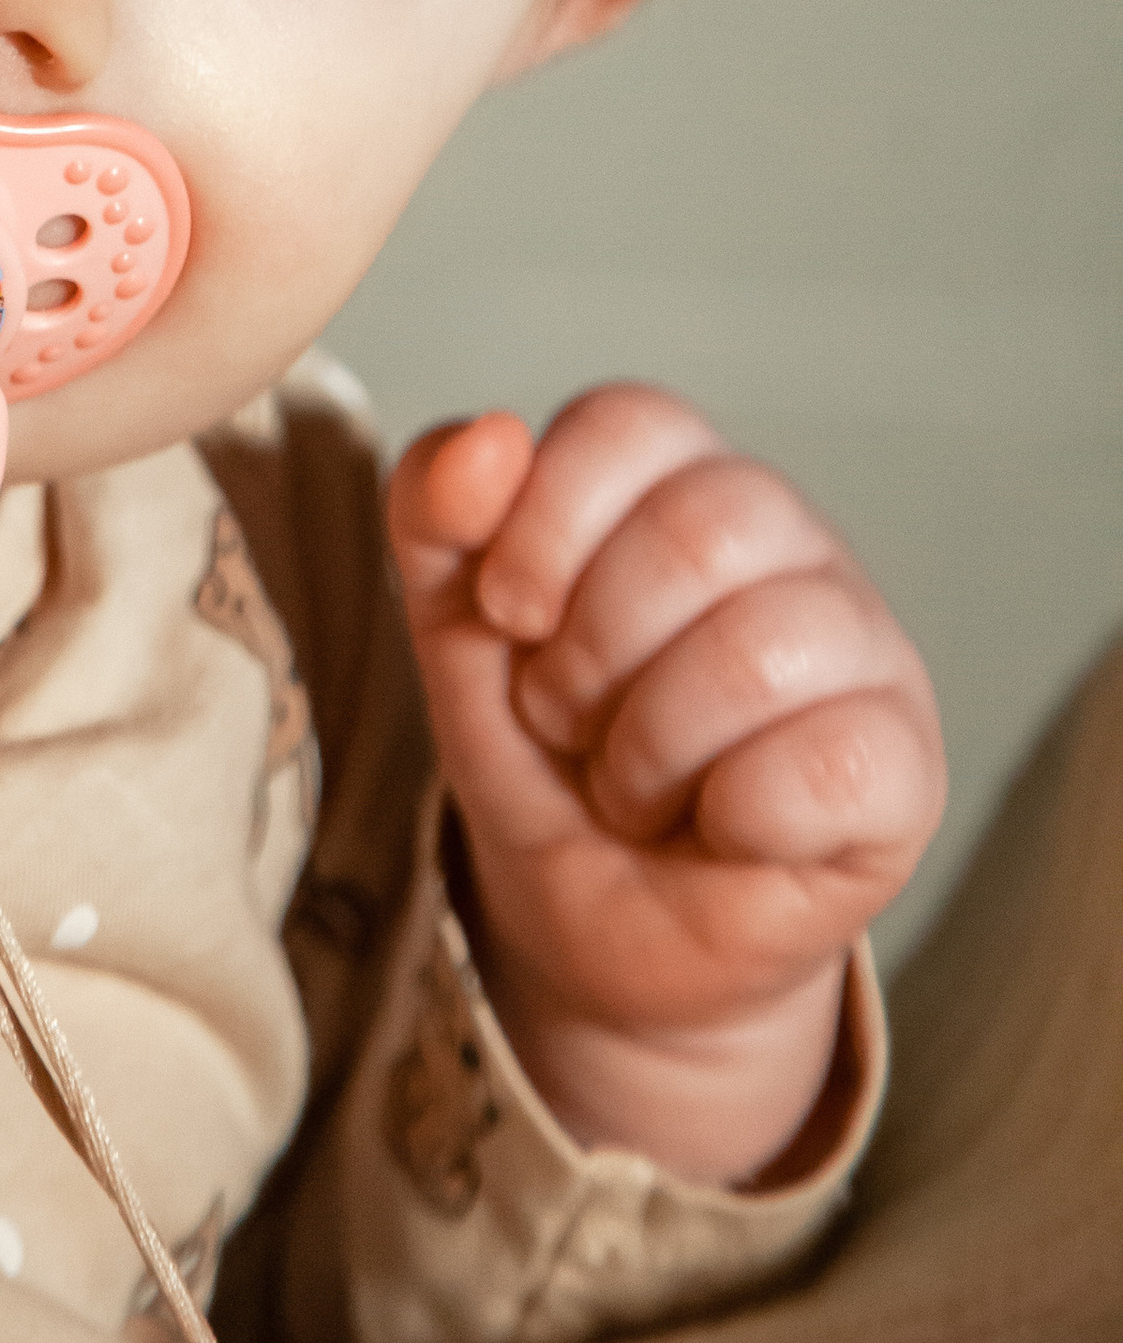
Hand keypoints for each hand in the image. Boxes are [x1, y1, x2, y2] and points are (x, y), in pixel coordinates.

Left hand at [389, 385, 945, 1186]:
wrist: (591, 921)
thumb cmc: (542, 746)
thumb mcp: (453, 623)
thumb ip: (436, 510)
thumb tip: (486, 439)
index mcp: (682, 474)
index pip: (632, 421)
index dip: (544, 525)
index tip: (509, 614)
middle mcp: (791, 538)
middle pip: (700, 530)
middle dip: (590, 653)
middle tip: (568, 719)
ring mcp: (864, 647)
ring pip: (761, 650)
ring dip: (648, 748)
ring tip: (630, 783)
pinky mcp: (905, 769)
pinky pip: (831, 766)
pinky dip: (735, 815)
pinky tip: (718, 827)